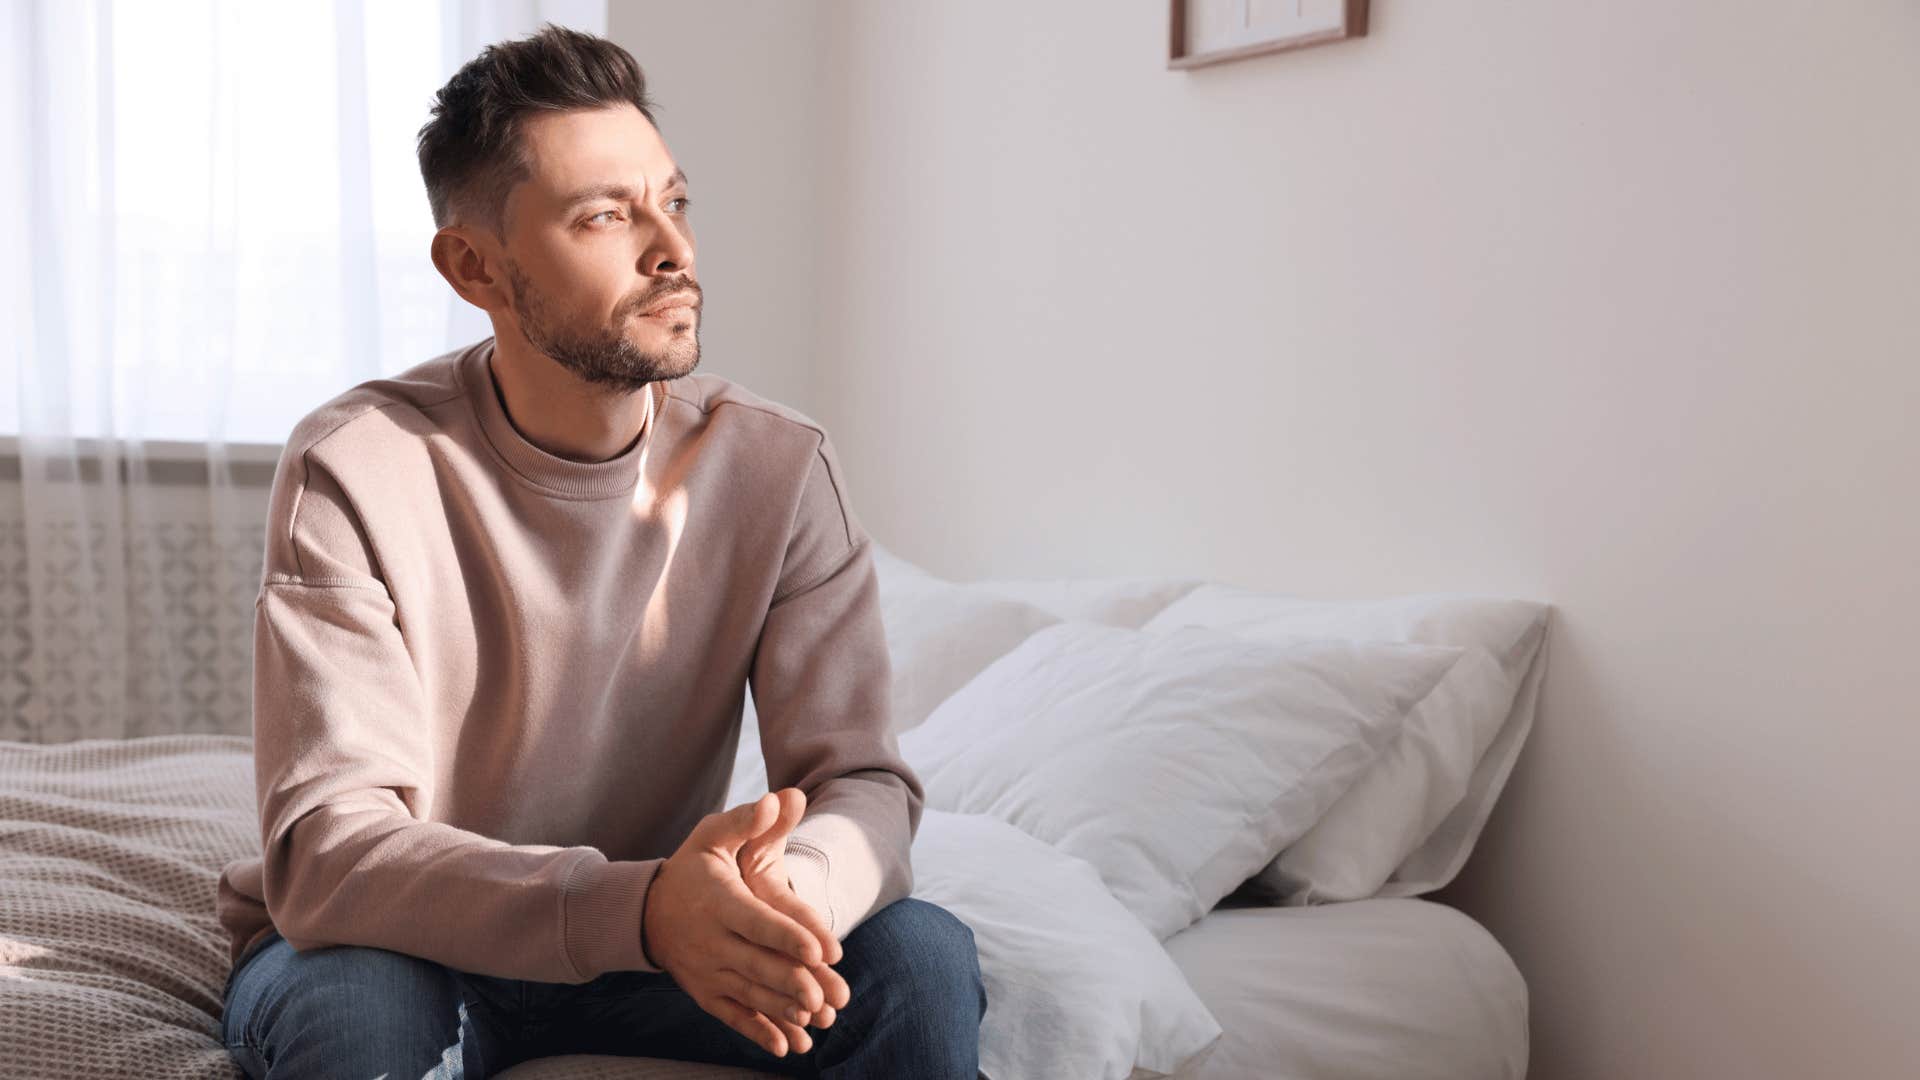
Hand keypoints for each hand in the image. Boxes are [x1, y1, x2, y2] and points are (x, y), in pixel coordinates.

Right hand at [642, 792, 838, 1056]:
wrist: (647, 910)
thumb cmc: (692, 866)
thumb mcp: (713, 835)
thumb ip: (747, 821)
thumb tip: (778, 799)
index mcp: (720, 902)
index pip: (758, 921)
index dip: (789, 936)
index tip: (821, 950)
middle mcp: (712, 941)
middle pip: (757, 964)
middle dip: (792, 982)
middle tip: (825, 996)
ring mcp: (708, 971)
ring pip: (749, 993)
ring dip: (783, 1010)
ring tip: (815, 1020)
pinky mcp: (706, 993)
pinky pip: (733, 1016)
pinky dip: (758, 1032)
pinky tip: (786, 1047)